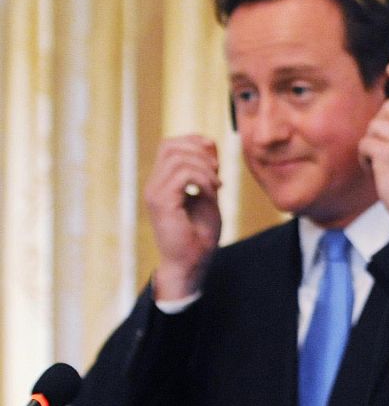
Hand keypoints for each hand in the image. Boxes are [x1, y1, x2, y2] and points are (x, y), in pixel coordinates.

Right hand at [143, 135, 221, 299]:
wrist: (191, 262)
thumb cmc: (199, 234)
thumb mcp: (207, 195)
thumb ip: (206, 173)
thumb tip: (209, 145)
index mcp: (162, 181)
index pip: (169, 144)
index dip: (195, 143)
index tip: (216, 161)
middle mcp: (154, 184)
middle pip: (169, 145)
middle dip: (200, 151)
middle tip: (217, 172)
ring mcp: (155, 193)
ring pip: (177, 157)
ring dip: (204, 167)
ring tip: (217, 186)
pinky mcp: (162, 203)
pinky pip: (183, 175)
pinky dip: (203, 180)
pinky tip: (212, 193)